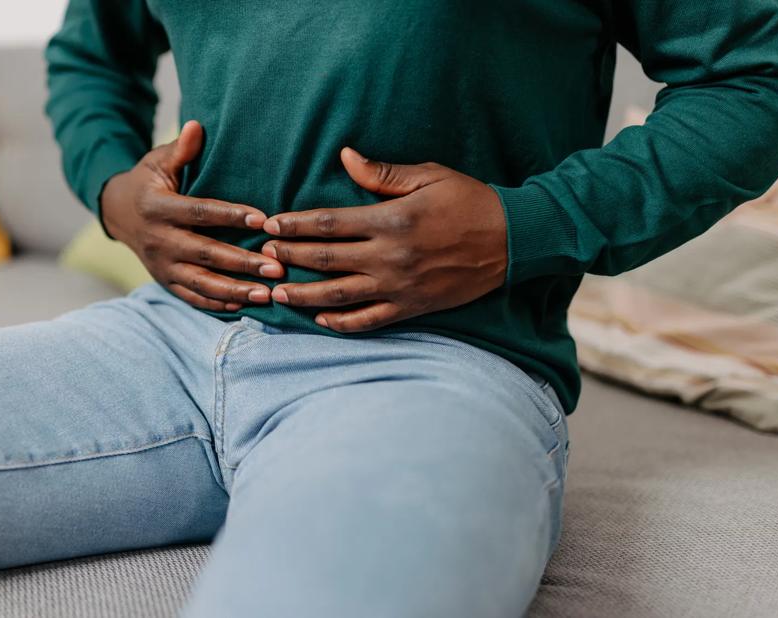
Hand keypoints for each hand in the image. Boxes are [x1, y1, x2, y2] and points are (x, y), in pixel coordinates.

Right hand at [101, 121, 283, 310]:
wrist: (117, 212)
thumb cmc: (148, 181)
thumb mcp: (158, 162)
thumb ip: (180, 149)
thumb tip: (196, 126)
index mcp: (158, 208)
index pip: (200, 213)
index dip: (231, 216)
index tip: (263, 220)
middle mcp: (159, 240)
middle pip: (206, 253)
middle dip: (242, 263)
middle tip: (277, 268)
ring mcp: (161, 265)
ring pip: (201, 282)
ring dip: (235, 290)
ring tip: (267, 294)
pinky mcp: (164, 281)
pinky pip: (191, 297)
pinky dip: (216, 304)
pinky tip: (244, 306)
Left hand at [262, 148, 507, 332]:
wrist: (514, 240)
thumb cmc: (470, 201)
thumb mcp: (429, 176)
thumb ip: (383, 173)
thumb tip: (345, 157)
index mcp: (391, 220)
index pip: (329, 223)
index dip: (295, 225)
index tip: (270, 225)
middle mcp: (390, 256)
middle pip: (326, 260)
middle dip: (290, 258)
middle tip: (262, 258)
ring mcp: (400, 286)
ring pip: (339, 295)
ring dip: (303, 296)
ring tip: (276, 294)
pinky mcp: (412, 307)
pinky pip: (369, 320)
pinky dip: (342, 323)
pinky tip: (319, 320)